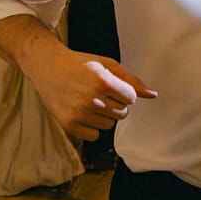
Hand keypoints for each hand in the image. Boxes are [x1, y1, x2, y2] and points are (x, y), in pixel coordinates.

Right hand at [27, 49, 155, 141]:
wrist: (48, 67)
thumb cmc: (80, 64)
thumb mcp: (106, 65)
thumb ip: (131, 80)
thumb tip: (153, 95)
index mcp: (102, 81)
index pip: (131, 98)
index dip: (124, 91)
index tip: (111, 84)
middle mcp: (91, 99)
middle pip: (122, 113)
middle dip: (115, 103)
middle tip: (98, 91)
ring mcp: (80, 114)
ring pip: (109, 125)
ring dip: (104, 115)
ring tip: (89, 100)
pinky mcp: (70, 125)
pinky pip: (95, 135)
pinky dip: (92, 126)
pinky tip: (82, 111)